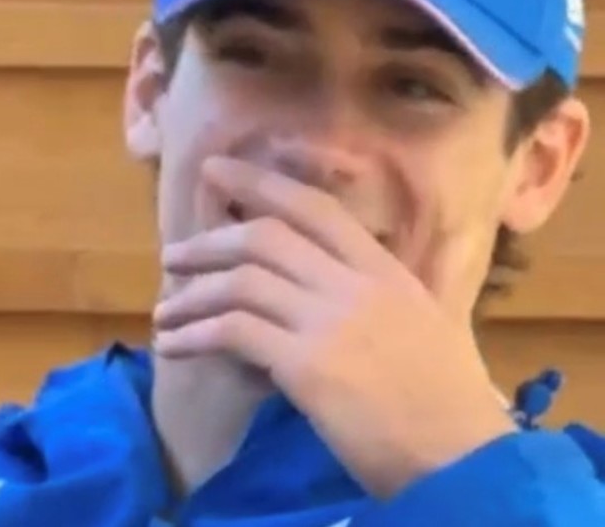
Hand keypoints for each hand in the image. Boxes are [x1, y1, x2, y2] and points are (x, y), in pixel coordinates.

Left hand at [151, 156, 517, 498]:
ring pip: (240, 282)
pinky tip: (174, 347)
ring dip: (191, 295)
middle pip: (264, 238)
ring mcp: (331, 322)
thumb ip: (378, 294)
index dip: (259, 183)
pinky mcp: (308, 366)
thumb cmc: (448, 401)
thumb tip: (330, 280)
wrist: (463, 458)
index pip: (314, 207)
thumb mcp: (425, 324)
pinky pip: (233, 332)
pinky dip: (194, 335)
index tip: (216, 171)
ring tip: (164, 313)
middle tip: (172, 256)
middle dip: (209, 243)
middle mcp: (356, 285)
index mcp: (386, 270)